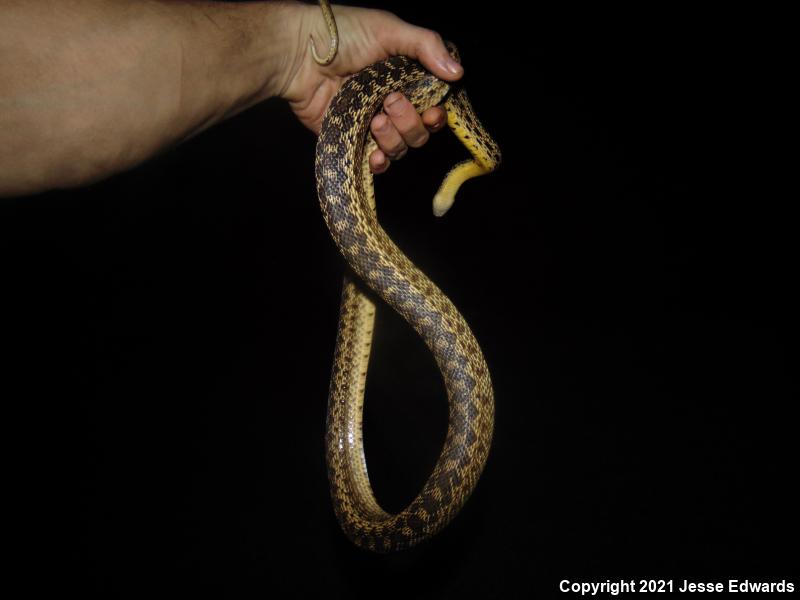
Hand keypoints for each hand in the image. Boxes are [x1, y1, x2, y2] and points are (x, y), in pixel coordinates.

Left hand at [279, 3, 462, 173]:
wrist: (300, 54)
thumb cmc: (342, 35)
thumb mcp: (389, 29)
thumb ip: (427, 46)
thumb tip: (458, 72)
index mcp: (404, 79)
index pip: (433, 106)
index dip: (437, 115)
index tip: (433, 111)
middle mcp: (391, 104)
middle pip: (419, 132)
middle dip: (410, 122)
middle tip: (390, 101)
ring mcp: (371, 124)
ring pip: (399, 147)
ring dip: (392, 137)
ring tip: (374, 118)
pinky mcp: (351, 140)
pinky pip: (375, 161)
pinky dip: (379, 161)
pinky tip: (374, 154)